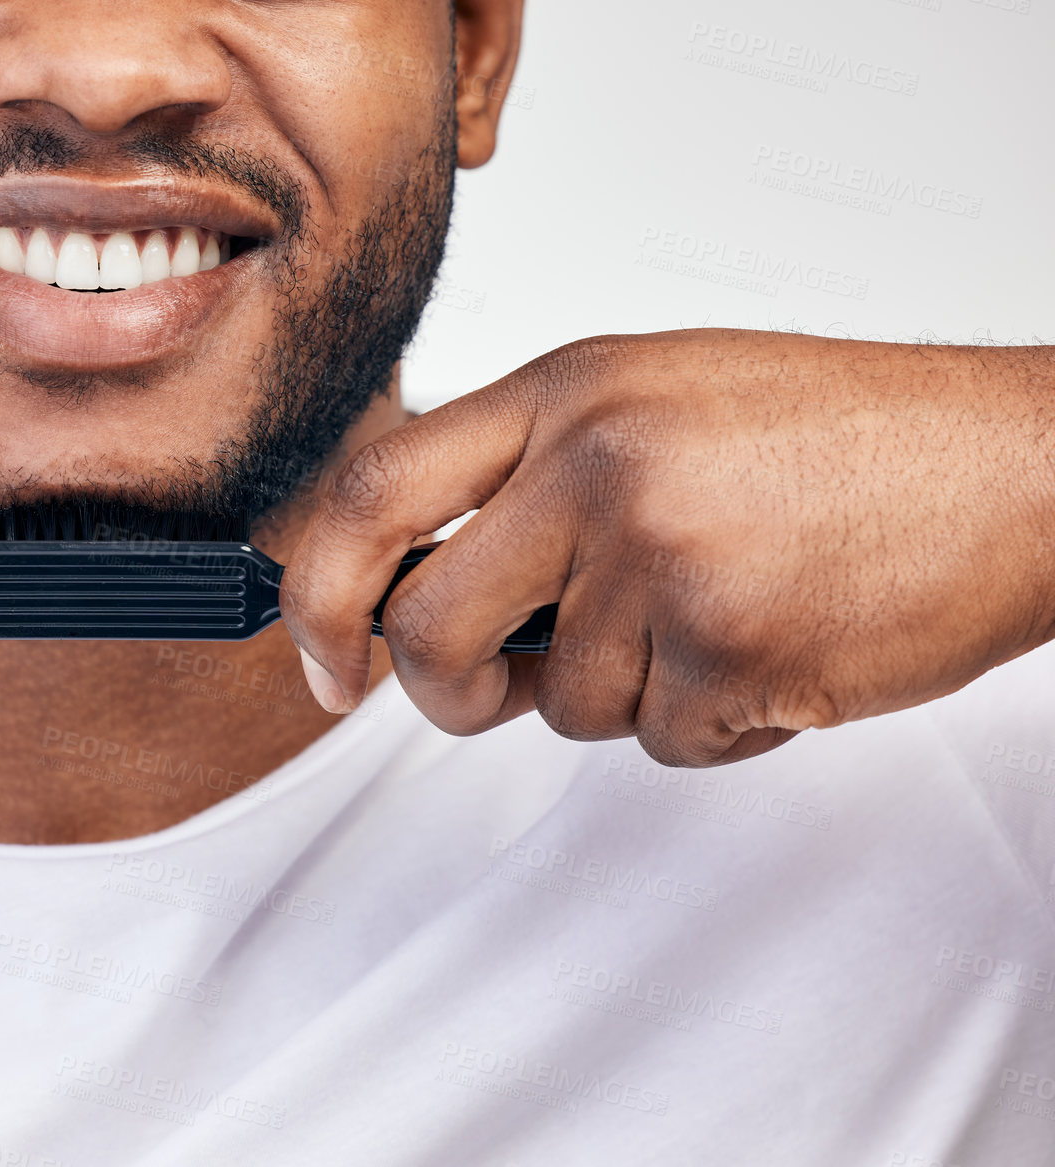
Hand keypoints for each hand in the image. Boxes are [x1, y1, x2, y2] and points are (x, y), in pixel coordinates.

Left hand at [279, 329, 1054, 765]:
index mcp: (568, 391)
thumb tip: (407, 585)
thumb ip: (527, 479)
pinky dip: (713, 723)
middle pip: (427, 627)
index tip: (322, 662)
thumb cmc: (836, 439)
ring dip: (631, 693)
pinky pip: (662, 742)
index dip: (317, 593)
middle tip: (499, 687)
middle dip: (449, 689)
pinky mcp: (732, 648)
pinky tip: (777, 647)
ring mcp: (664, 556)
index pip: (373, 491)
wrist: (1017, 465)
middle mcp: (598, 464)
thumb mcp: (652, 404)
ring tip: (724, 614)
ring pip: (560, 703)